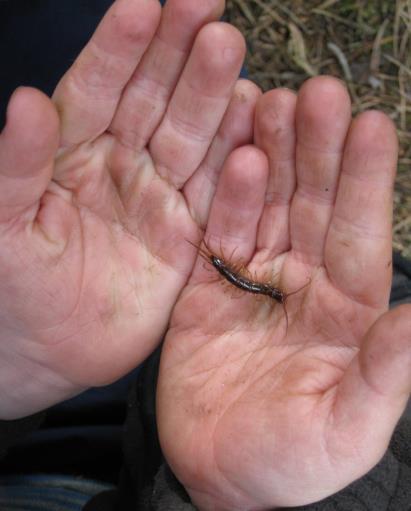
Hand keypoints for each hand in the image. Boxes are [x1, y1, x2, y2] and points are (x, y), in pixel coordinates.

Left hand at [0, 0, 259, 418]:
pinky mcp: (187, 236)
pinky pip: (214, 196)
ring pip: (191, 140)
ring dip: (213, 100)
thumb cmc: (10, 286)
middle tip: (208, 10)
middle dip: (180, 56)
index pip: (98, 87)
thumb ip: (16, 166)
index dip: (120, 48)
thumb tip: (26, 102)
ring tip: (233, 55)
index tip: (144, 4)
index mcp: (71, 151)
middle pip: (155, 101)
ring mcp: (159, 198)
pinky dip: (234, 165)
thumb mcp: (3, 224)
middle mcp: (121, 165)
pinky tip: (252, 127)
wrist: (42, 350)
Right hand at [157, 76, 410, 509]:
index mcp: (348, 313)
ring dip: (272, 158)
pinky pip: (219, 233)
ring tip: (273, 104)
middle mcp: (304, 285)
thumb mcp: (346, 428)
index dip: (367, 183)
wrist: (218, 474)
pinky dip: (225, 198)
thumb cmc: (290, 461)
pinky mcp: (210, 286)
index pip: (361, 237)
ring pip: (266, 208)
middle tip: (317, 95)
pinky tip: (235, 157)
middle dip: (318, 152)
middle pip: (314, 208)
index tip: (372, 125)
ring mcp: (254, 281)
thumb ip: (386, 373)